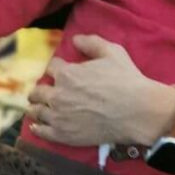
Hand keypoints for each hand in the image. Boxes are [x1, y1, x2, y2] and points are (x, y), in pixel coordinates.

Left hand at [25, 34, 174, 146]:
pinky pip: (42, 132)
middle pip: (38, 91)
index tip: (62, 72)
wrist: (139, 112)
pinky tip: (36, 126)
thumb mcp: (112, 52)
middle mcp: (57, 95)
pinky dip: (37, 128)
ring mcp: (59, 116)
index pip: (51, 68)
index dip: (58, 68)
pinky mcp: (63, 135)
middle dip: (42, 89)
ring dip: (37, 107)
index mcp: (66, 74)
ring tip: (38, 108)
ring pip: (36, 111)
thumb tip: (75, 39)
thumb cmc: (126, 80)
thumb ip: (91, 43)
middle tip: (46, 92)